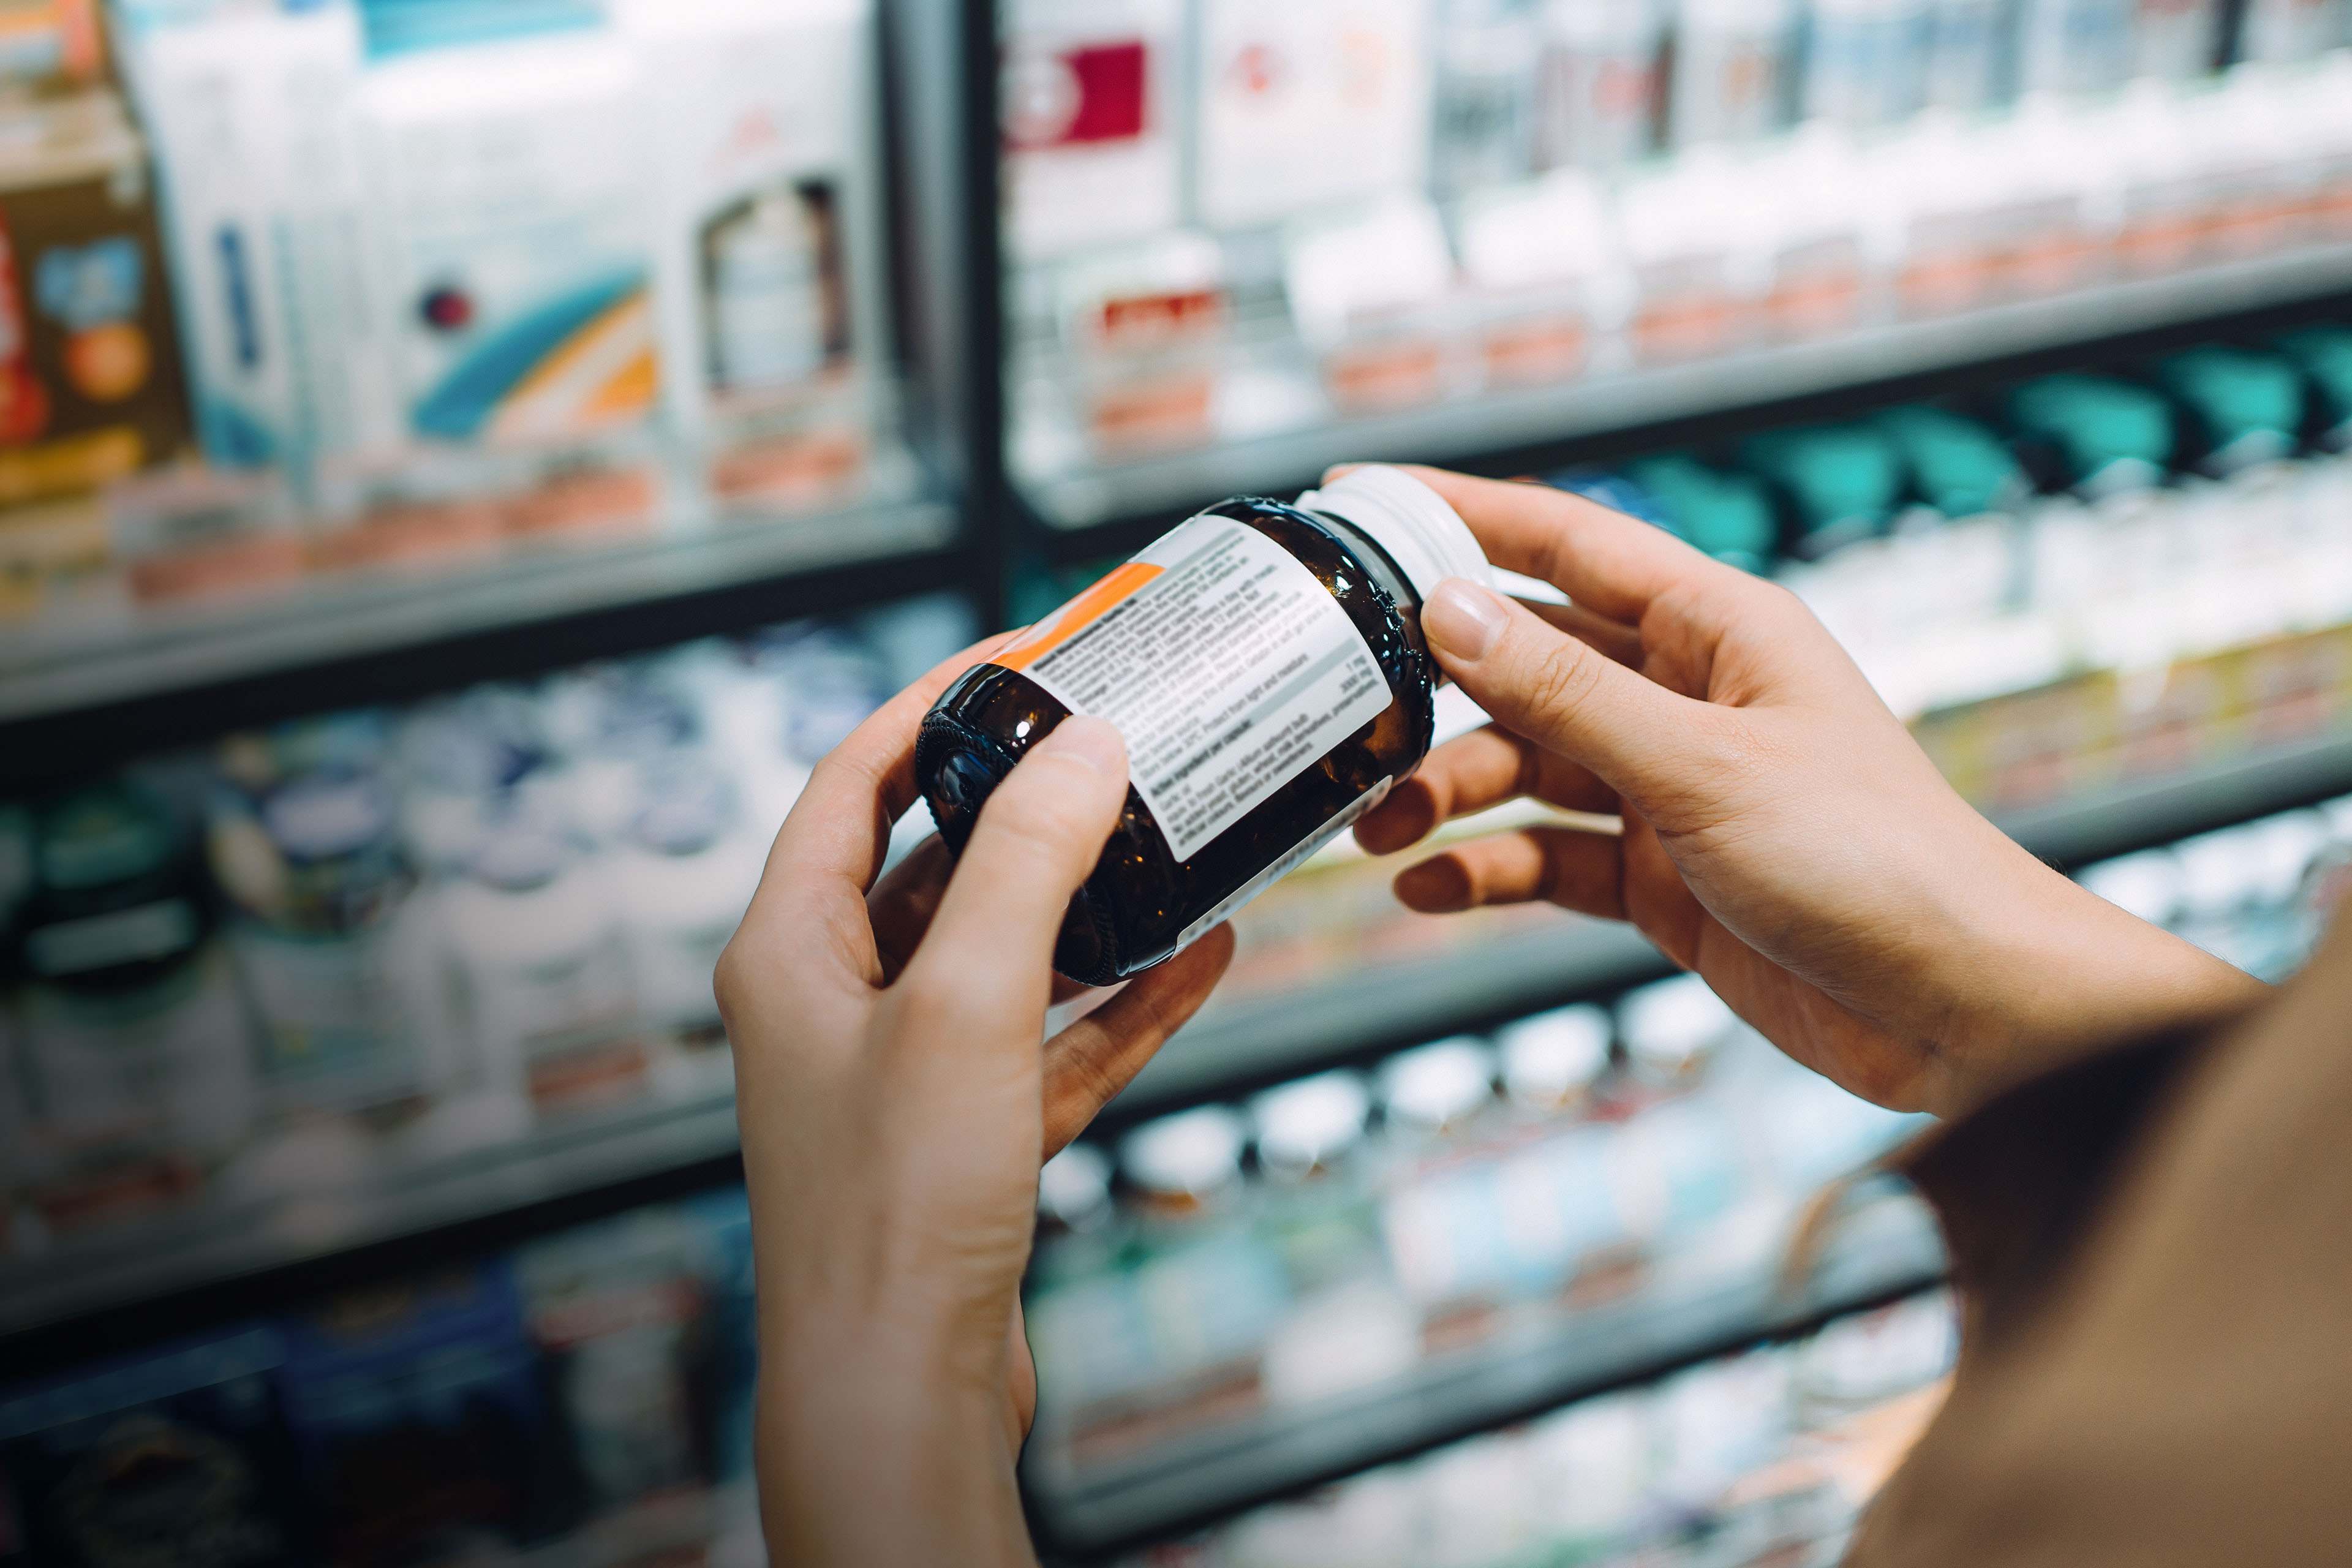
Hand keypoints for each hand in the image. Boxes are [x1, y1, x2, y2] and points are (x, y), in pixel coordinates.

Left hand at [717, 644, 1232, 1567]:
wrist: (901, 1390)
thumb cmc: (893, 1200)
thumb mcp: (965, 1001)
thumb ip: (1028, 866)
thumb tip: (1086, 747)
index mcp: (787, 950)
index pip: (851, 784)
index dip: (929, 711)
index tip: (1014, 661)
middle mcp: (833, 1002)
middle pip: (933, 865)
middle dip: (1024, 804)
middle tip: (1111, 743)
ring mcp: (902, 1074)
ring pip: (1003, 955)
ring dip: (1088, 902)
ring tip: (1173, 838)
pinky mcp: (967, 1141)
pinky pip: (1052, 1042)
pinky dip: (1121, 1002)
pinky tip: (1202, 956)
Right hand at [1351, 466, 2266, 1117]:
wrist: (1964, 1011)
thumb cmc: (1876, 862)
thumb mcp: (1701, 767)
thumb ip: (1568, 694)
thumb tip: (1449, 611)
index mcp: (1719, 629)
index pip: (1566, 543)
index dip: (1460, 518)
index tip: (1359, 503)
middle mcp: (1689, 697)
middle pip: (1528, 664)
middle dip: (1436, 694)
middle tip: (1348, 722)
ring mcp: (1671, 790)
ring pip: (1527, 768)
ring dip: (1450, 796)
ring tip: (1380, 832)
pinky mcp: (1661, 878)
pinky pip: (1549, 856)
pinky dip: (1489, 870)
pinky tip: (1435, 887)